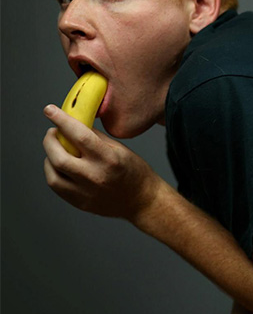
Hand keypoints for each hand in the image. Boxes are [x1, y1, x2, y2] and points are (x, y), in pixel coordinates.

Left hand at [42, 104, 159, 220]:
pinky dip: (53, 171)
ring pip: (52, 173)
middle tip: (53, 132)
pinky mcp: (79, 202)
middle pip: (58, 157)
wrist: (142, 200)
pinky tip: (60, 165)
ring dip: (49, 157)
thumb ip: (96, 138)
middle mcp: (95, 176)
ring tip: (57, 150)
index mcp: (108, 159)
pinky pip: (56, 185)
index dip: (62, 121)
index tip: (50, 110)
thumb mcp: (120, 149)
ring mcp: (85, 192)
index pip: (79, 136)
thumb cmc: (135, 172)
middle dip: (50, 140)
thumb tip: (75, 125)